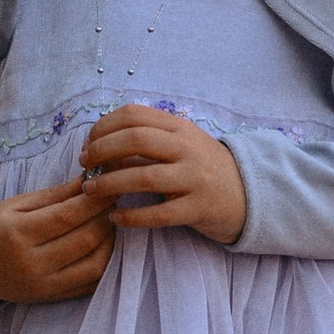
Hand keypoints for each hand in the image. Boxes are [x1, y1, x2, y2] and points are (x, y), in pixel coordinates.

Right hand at [0, 173, 115, 306]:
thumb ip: (55, 194)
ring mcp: (43, 285)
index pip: (68, 215)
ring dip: (110, 240)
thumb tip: (91, 180)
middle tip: (113, 200)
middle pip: (86, 239)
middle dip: (106, 216)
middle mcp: (32, 263)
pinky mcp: (51, 298)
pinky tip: (103, 245)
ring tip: (108, 221)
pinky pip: (91, 284)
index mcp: (18, 234)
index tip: (109, 185)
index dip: (95, 199)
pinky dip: (104, 263)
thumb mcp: (16, 205)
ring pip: (95, 264)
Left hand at [78, 103, 246, 247]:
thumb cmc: (203, 168)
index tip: (87, 144)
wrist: (249, 194)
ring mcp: (195, 178)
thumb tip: (101, 139)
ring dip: (109, 183)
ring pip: (144, 177)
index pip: (133, 115)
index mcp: (179, 127)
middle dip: (101, 151)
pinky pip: (159, 213)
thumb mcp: (181, 143)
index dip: (103, 127)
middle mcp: (187, 148)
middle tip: (84, 165)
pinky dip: (132, 216)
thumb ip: (150, 137)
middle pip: (135, 139)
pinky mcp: (198, 208)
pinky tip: (115, 218)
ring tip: (90, 191)